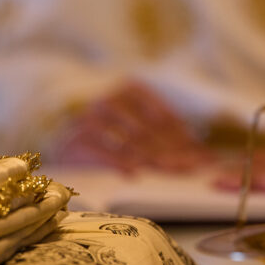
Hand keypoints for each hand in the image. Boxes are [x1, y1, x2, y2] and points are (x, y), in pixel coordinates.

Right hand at [53, 81, 212, 173]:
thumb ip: (164, 137)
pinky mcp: (74, 140)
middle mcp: (110, 99)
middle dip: (173, 151)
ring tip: (170, 172)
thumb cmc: (109, 137)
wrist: (61, 144)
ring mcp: (90, 119)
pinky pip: (101, 151)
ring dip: (152, 159)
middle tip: (191, 169)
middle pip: (150, 131)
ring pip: (128, 141)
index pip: (163, 117)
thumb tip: (204, 155)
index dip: (184, 138)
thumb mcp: (137, 129)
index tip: (202, 156)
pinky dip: (118, 162)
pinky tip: (133, 175)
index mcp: (130, 89)